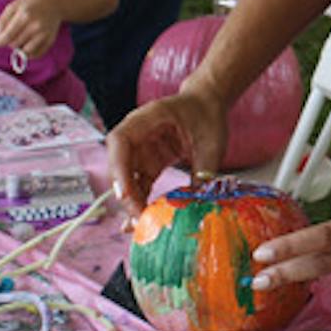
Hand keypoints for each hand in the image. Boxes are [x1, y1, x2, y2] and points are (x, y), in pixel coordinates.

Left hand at [0, 0, 62, 59]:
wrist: (54, 3)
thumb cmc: (31, 3)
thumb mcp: (13, 6)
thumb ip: (2, 21)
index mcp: (25, 16)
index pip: (7, 36)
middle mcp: (36, 27)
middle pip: (14, 45)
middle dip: (9, 42)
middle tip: (11, 33)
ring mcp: (44, 35)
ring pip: (25, 52)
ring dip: (19, 48)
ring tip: (20, 38)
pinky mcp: (50, 41)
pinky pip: (36, 55)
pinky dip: (29, 53)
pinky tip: (28, 44)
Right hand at [106, 89, 231, 215]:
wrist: (208, 104)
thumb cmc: (208, 116)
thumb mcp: (211, 144)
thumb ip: (204, 172)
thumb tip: (200, 205)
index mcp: (148, 118)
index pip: (120, 141)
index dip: (118, 168)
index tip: (124, 194)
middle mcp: (137, 134)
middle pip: (119, 164)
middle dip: (125, 193)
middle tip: (138, 219)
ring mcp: (141, 150)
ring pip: (127, 178)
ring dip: (131, 201)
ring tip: (140, 225)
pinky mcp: (148, 163)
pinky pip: (139, 184)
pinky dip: (141, 201)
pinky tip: (144, 220)